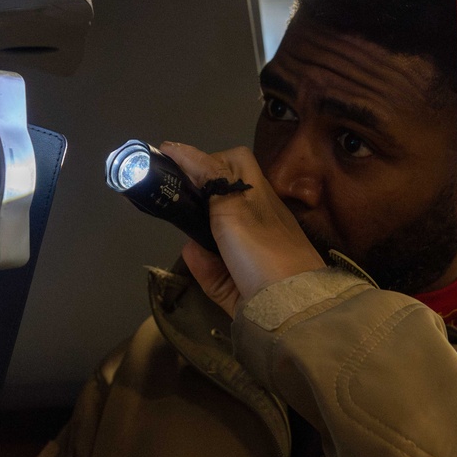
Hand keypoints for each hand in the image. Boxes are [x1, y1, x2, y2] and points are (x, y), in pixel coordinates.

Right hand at [160, 142, 324, 315]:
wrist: (290, 308)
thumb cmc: (263, 249)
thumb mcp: (233, 206)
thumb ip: (207, 175)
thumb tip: (176, 147)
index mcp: (255, 195)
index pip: (229, 162)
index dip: (200, 157)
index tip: (166, 156)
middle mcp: (250, 220)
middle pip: (215, 199)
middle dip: (193, 197)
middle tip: (169, 193)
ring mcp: (242, 253)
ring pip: (208, 235)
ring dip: (193, 231)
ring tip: (173, 220)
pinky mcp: (234, 284)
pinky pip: (209, 268)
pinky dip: (199, 263)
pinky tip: (194, 256)